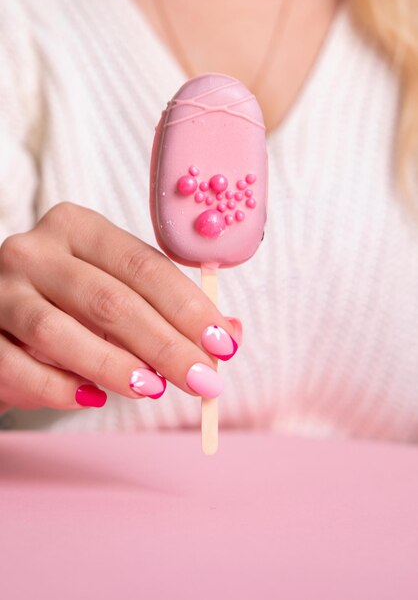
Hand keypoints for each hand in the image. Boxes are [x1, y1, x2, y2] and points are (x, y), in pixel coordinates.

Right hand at [0, 203, 240, 412]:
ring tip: (152, 389)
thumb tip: (230, 333)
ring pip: (59, 333)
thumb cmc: (70, 303)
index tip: (222, 344)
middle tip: (202, 380)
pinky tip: (92, 398)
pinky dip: (59, 389)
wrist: (2, 317)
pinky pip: (19, 367)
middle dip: (164, 345)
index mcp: (78, 228)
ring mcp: (1, 290)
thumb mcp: (120, 292)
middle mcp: (35, 251)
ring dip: (113, 366)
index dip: (188, 308)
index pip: (143, 265)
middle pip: (109, 299)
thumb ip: (171, 309)